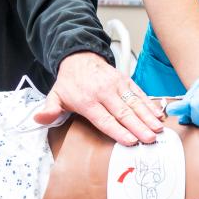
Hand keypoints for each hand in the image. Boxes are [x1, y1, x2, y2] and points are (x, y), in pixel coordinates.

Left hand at [32, 52, 163, 145]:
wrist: (79, 57)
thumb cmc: (70, 82)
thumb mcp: (55, 95)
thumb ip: (49, 110)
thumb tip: (39, 119)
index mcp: (87, 100)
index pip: (105, 119)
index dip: (118, 131)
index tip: (130, 141)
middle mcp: (104, 92)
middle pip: (124, 112)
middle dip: (139, 127)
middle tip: (150, 138)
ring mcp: (117, 85)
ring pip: (135, 103)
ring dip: (148, 117)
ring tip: (159, 129)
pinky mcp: (125, 80)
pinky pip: (139, 93)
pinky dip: (150, 104)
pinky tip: (158, 114)